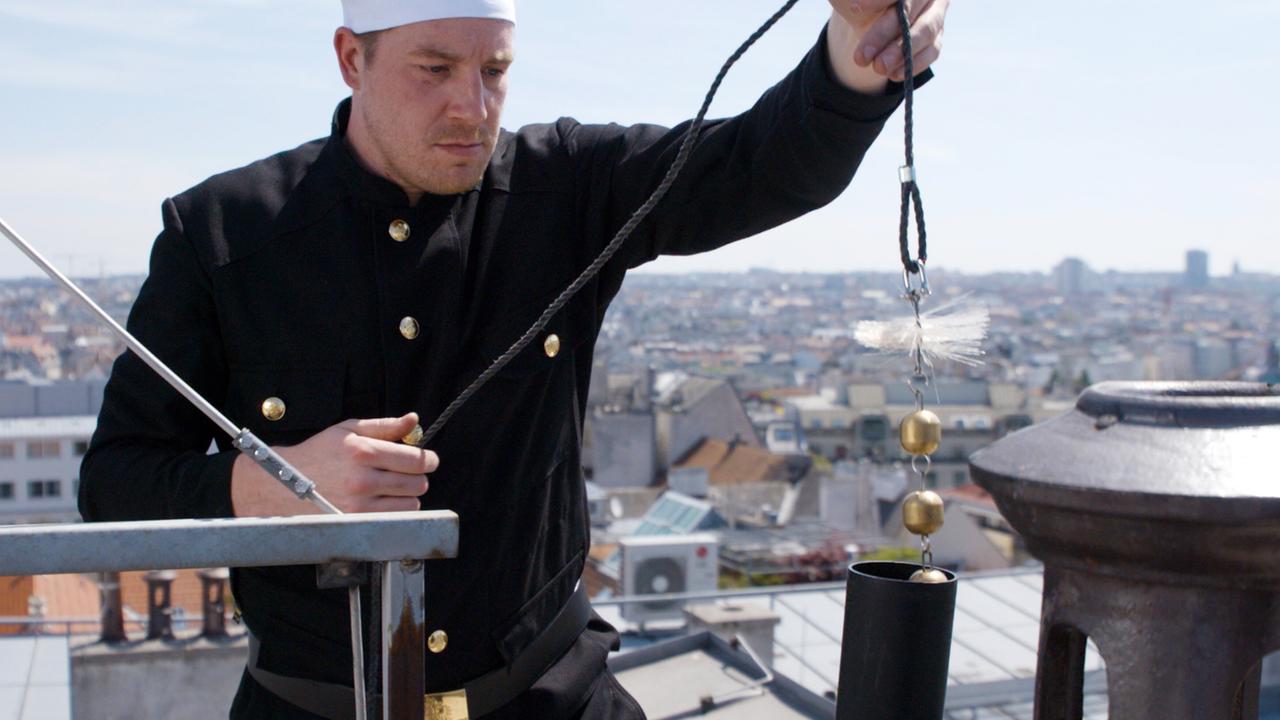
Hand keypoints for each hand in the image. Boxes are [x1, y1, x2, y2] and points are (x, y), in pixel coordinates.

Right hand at [231, 413, 438, 515]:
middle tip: (407, 473)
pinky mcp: (355, 523)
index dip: (428, 460)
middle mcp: (362, 479)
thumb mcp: (348, 430)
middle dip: (418, 477)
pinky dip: (395, 511)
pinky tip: (382, 501)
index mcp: (362, 451)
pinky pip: (394, 519)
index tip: (428, 460)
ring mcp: (359, 505)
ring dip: (407, 496)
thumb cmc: (319, 453)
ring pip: (411, 504)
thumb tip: (414, 420)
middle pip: (418, 483)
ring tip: (390, 487)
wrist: (282, 482)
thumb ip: (385, 426)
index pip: (416, 460)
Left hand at [828, 0, 948, 82]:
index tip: (854, 9)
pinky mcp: (936, 38)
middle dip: (883, 33)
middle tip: (861, 56)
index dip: (878, 0)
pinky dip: (913, 64)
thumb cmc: (855, 0)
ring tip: (879, 67)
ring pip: (925, 32)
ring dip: (901, 52)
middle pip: (909, 11)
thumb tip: (852, 4)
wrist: (867, 16)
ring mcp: (935, 15)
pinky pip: (931, 51)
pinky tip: (894, 75)